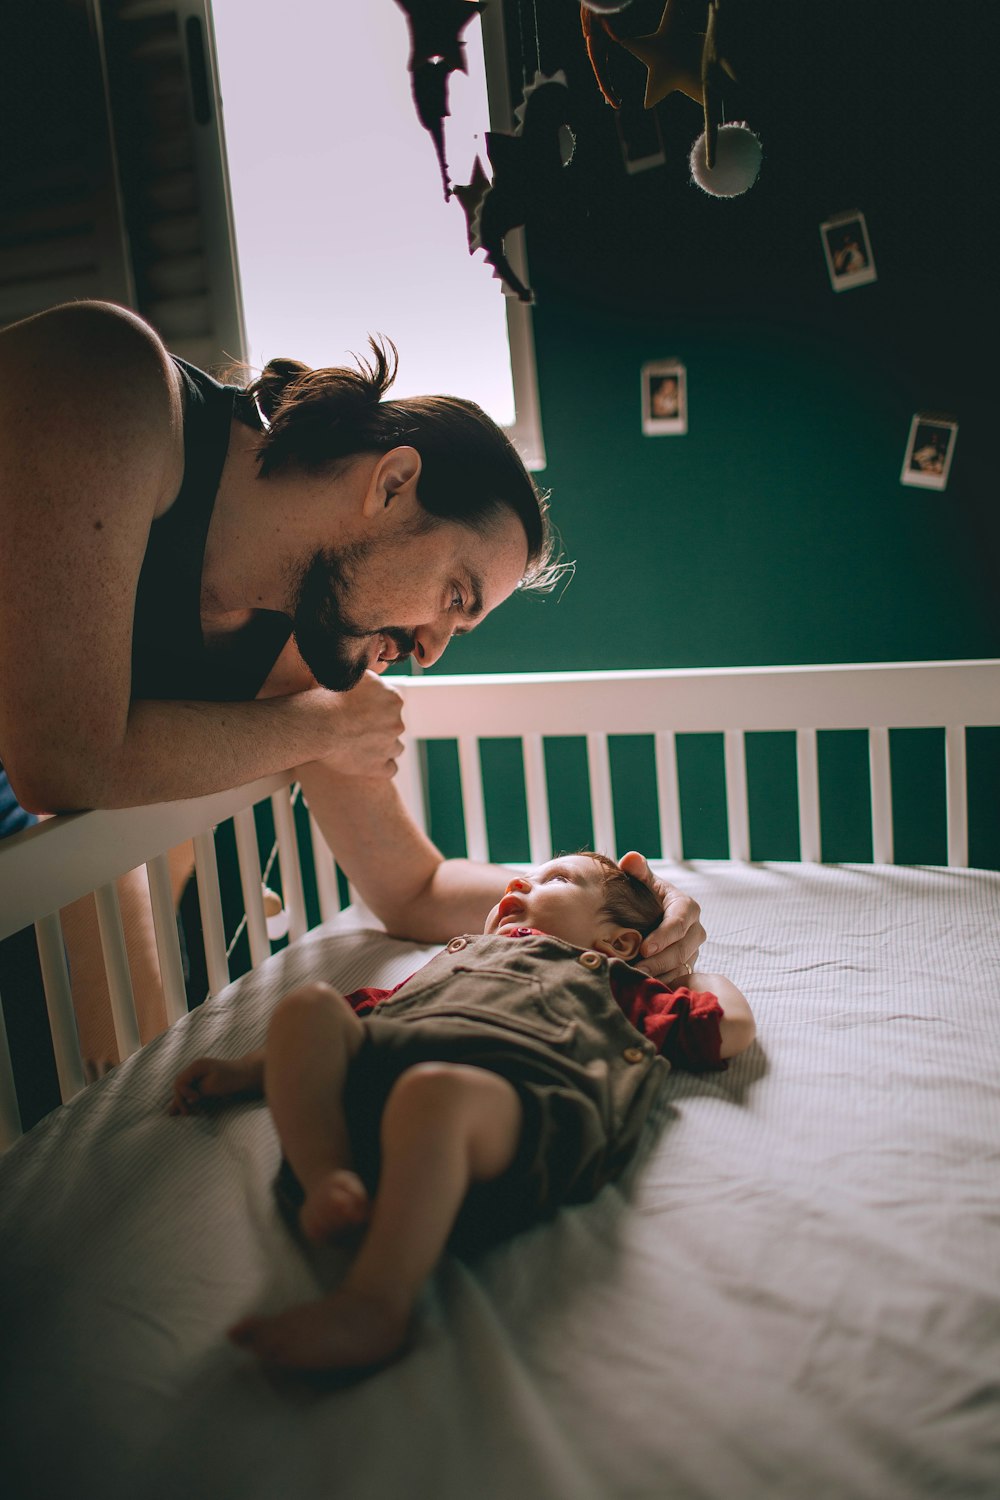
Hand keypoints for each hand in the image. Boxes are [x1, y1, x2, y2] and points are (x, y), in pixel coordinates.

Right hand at [169, 1055, 262, 1114]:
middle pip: (179, 1086)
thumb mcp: (212, 1086)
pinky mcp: (204, 1082)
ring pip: (184, 1089)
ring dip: (183, 1101)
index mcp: (196, 1067)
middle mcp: (195, 1070)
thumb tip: (183, 1101)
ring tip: (181, 1114)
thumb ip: (196, 1092)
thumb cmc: (231, 1079)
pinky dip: (189, 1100)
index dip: (183, 1094)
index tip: (196, 1100)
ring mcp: (199, 1075)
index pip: (179, 1083)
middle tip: (187, 1113)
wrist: (248, 1075)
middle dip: (180, 1100)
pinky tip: (184, 1109)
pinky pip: (191, 1091)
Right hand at [305, 672, 404, 778]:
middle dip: (379, 727)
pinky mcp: (379, 767)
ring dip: (382, 746)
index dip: (376, 707)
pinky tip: (368, 762)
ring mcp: (389, 746)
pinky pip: (390, 769)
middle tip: (357, 727)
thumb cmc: (328, 698)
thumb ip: (370, 680)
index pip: (391, 704)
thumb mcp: (353, 677)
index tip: (361, 710)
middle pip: (394, 725)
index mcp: (394, 699)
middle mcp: (397, 723)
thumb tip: (372, 680)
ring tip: (361, 745)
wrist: (318, 724)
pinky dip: (380, 766)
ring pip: (395, 747)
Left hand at [618, 850, 705, 984]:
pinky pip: (678, 978)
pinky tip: (644, 986)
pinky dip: (662, 982)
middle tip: (638, 969)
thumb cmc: (645, 896)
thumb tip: (630, 859)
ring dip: (660, 974)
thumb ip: (637, 870)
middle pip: (682, 949)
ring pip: (681, 966)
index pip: (679, 922)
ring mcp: (693, 950)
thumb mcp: (642, 881)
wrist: (650, 915)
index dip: (664, 936)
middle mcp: (695, 930)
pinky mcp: (687, 966)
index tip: (644, 947)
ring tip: (638, 979)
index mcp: (687, 907)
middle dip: (660, 960)